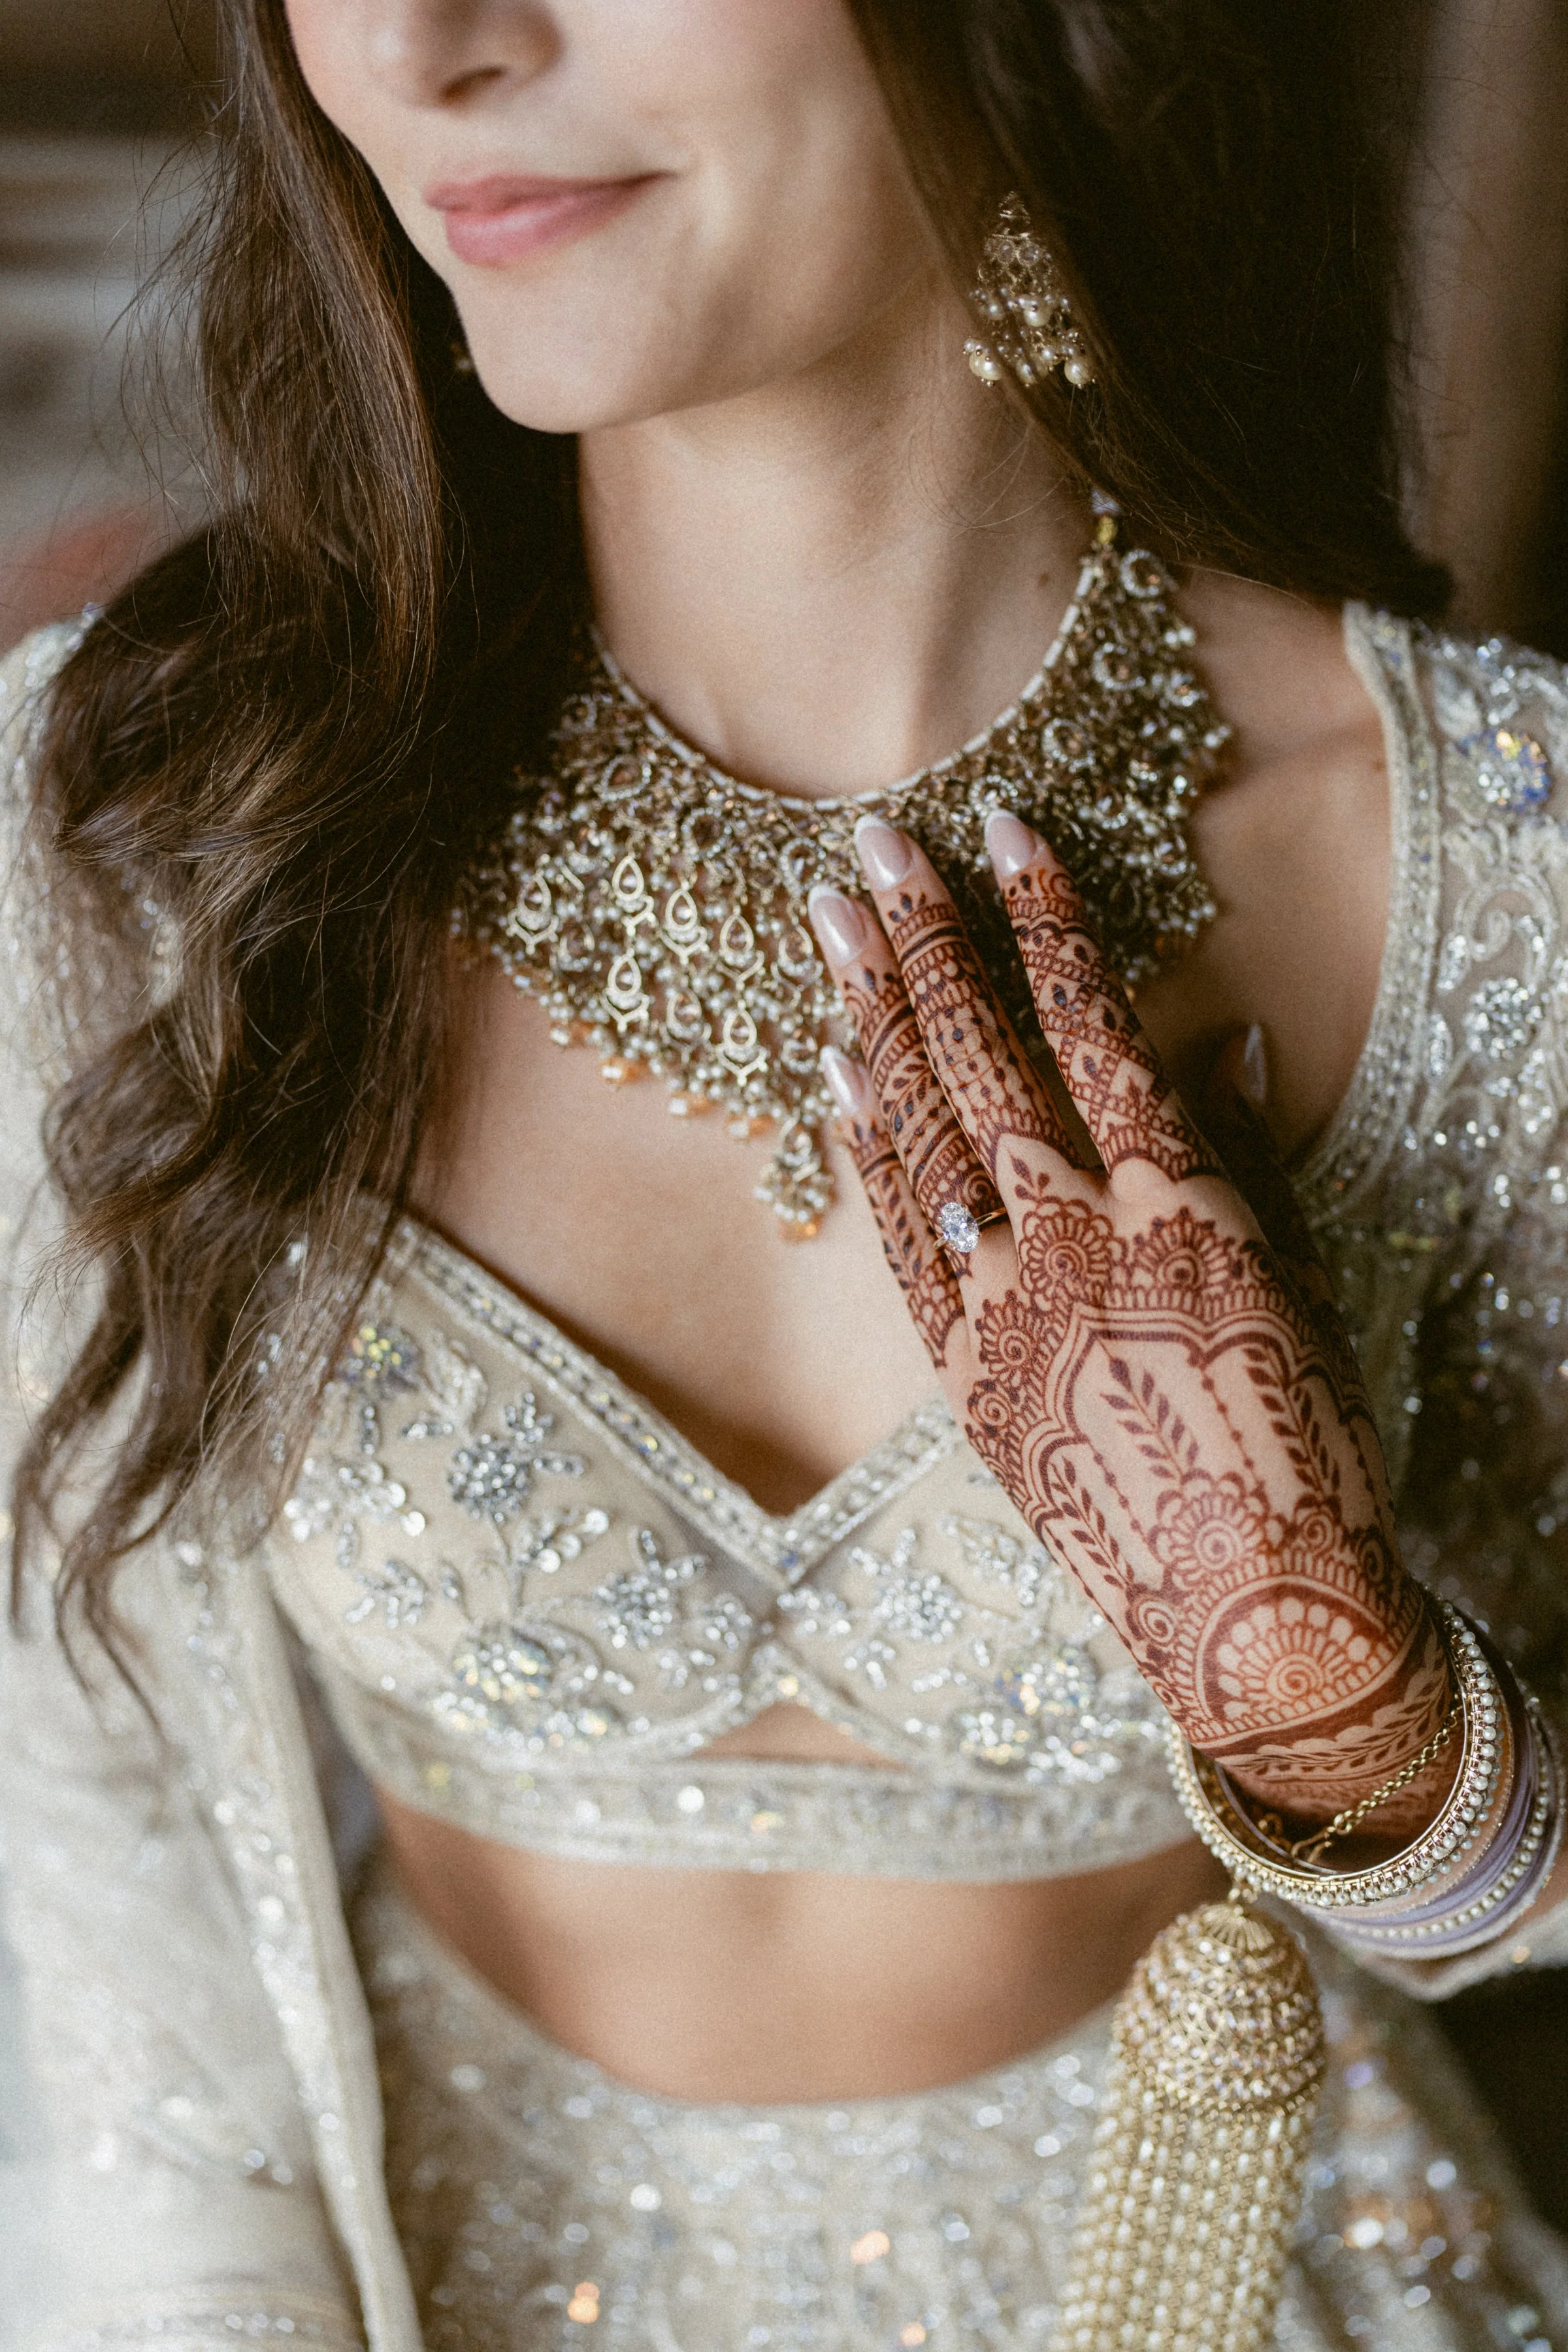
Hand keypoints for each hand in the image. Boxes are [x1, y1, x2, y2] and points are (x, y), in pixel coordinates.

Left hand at [809, 812, 1452, 1837]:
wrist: (1253, 1612)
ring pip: (920, 1130)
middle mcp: (1075, 1236)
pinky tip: (835, 1069)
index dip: (1045, 918)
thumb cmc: (1304, 1439)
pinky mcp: (958, 1369)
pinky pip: (895, 1233)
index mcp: (1176, 1198)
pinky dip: (863, 1145)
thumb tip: (1216, 1039)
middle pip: (981, 1055)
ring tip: (832, 922)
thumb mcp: (1302, 1278)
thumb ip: (1243, 1151)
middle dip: (926, 938)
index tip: (1004, 830)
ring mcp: (1001, 1302)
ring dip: (872, 1015)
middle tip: (873, 846)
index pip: (1093, 1021)